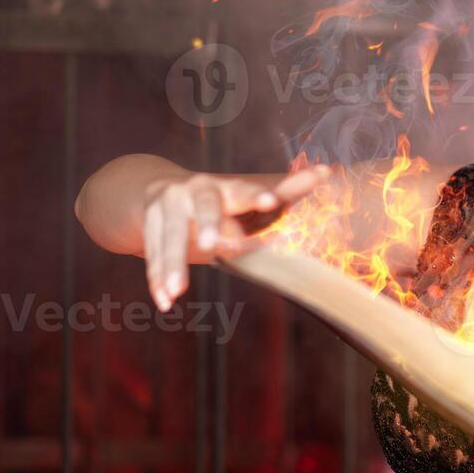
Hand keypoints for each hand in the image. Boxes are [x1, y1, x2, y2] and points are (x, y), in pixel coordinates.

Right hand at [142, 162, 332, 311]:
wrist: (150, 189)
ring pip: (170, 237)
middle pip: (205, 208)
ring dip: (173, 265)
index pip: (246, 190)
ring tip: (176, 292)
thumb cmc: (216, 200)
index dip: (258, 196)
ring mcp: (167, 207)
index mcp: (227, 187)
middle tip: (211, 246)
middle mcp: (196, 192)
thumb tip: (327, 173)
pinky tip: (163, 300)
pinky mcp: (146, 226)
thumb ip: (283, 191)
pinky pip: (151, 255)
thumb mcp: (244, 197)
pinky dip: (156, 279)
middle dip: (208, 224)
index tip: (271, 202)